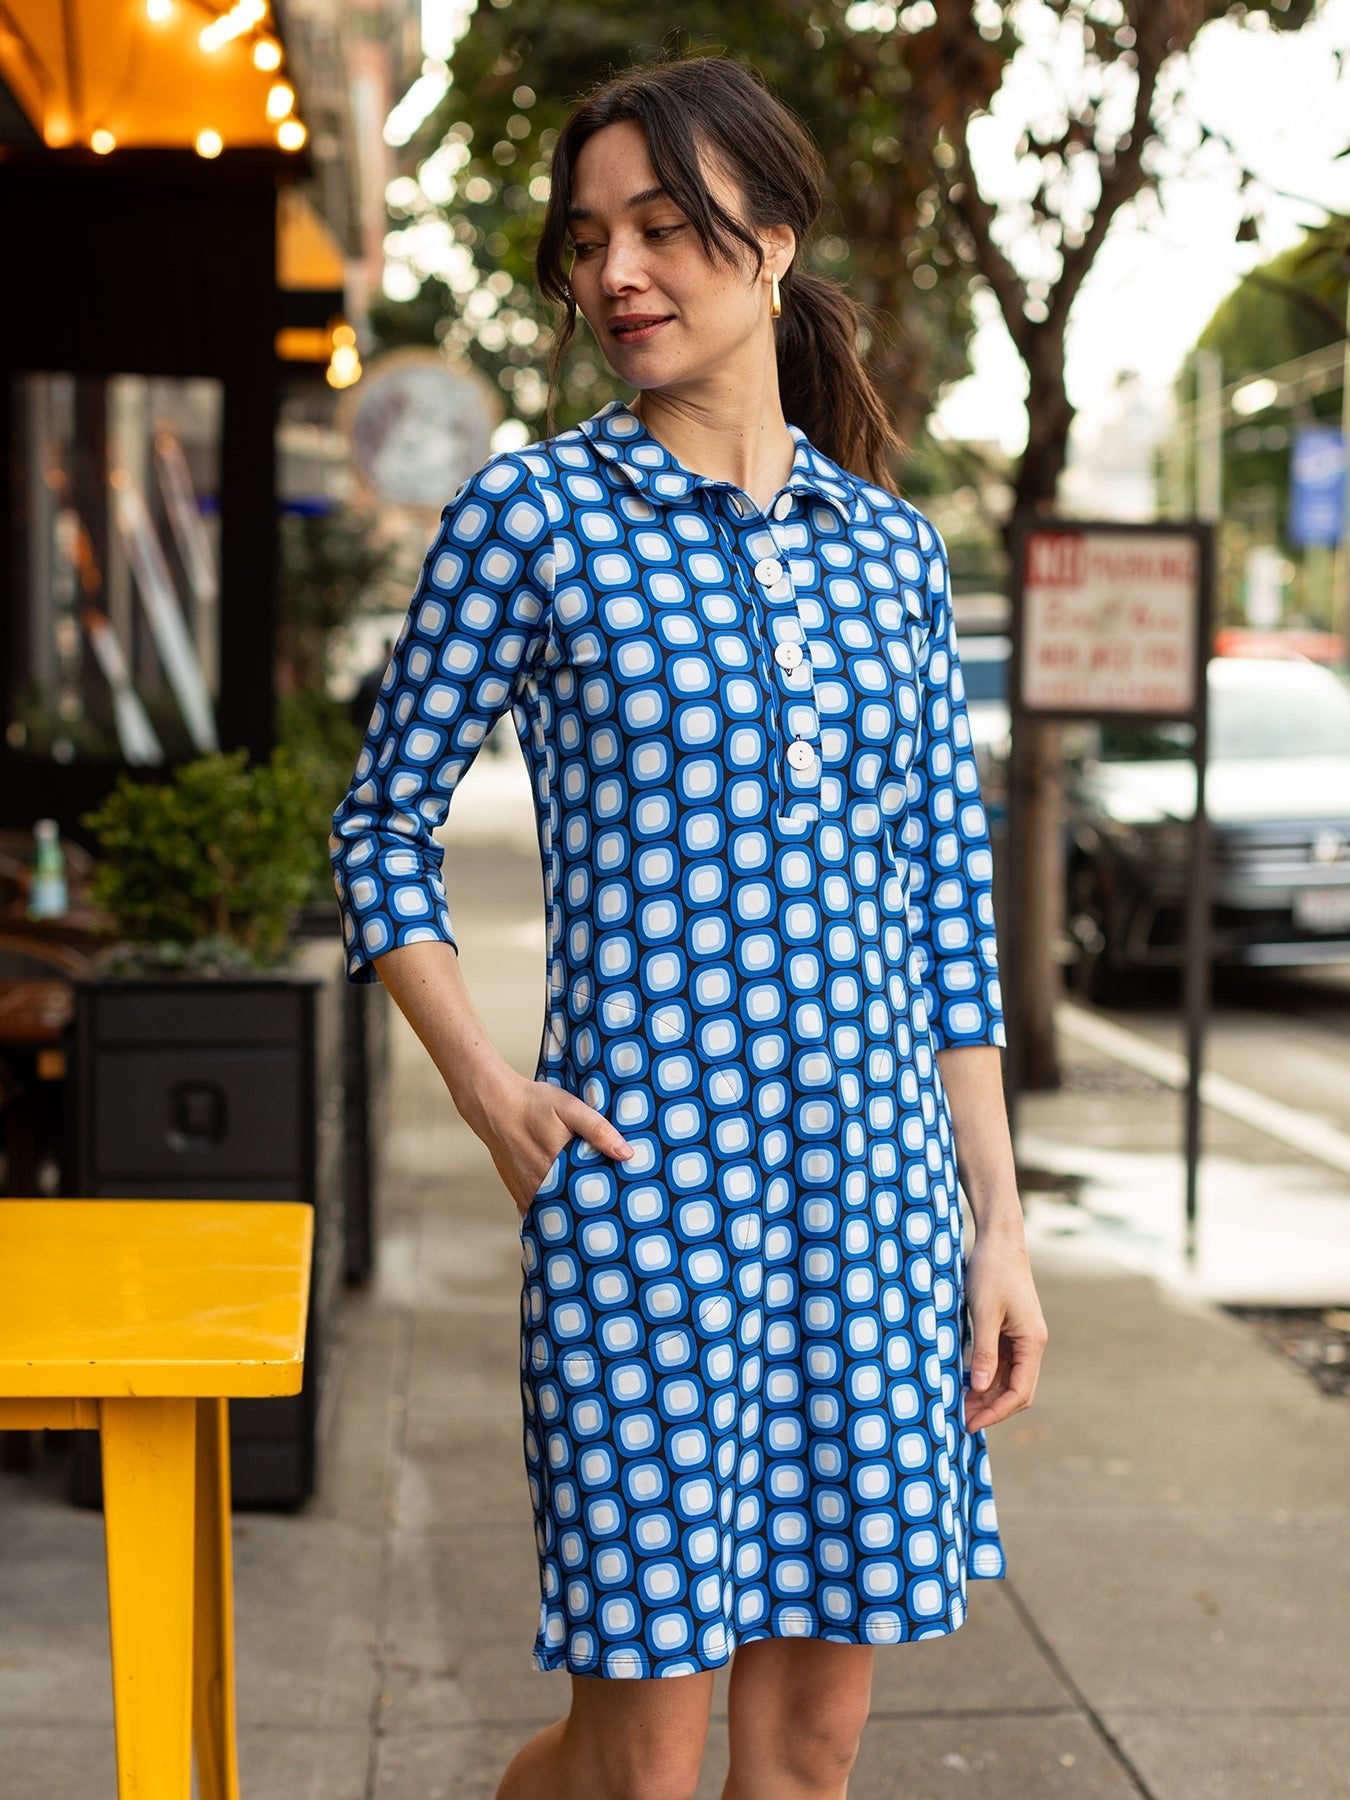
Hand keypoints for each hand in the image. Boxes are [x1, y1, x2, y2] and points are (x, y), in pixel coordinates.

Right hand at [467, 1068, 633, 1217]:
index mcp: (557, 1168)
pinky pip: (538, 1210)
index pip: (589, 1196)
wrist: (494, 1104)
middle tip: (614, 1217)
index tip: (624, 1208)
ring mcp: (527, 1191)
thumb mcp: (570, 1108)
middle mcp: (540, 1186)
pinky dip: (552, 1212)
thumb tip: (627, 1154)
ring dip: (572, 1215)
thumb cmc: (533, 1104)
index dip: (608, 1204)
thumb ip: (598, 1130)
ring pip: (555, 1213)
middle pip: (573, 1210)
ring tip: (594, 1218)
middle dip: (592, 1214)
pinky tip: (566, 1211)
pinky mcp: (518, 1190)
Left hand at [962, 1222, 1047, 1432]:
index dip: (996, 1412)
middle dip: (990, 1408)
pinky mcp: (1010, 1328)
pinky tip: (966, 1381)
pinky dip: (985, 1375)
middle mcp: (1031, 1343)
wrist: (998, 1240)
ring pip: (1008, 1377)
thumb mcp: (984, 1312)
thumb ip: (985, 1352)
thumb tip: (982, 1388)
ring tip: (959, 1405)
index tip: (971, 1424)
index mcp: (1032, 1342)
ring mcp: (1021, 1336)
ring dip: (987, 1394)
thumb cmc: (992, 1272)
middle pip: (1016, 1389)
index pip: (1020, 1392)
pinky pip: (1001, 1361)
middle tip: (960, 1420)